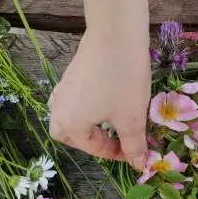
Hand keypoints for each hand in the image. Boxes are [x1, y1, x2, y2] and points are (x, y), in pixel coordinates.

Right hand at [49, 29, 150, 169]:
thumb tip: (138, 165)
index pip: (93, 149)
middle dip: (89, 143)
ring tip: (107, 124)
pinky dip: (86, 108)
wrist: (115, 33)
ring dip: (85, 125)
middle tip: (112, 142)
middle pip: (67, 135)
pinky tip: (104, 101)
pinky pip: (73, 100)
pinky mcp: (70, 74)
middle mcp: (59, 109)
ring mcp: (63, 89)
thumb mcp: (132, 118)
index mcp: (69, 125)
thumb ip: (133, 145)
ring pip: (68, 116)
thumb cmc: (123, 80)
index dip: (117, 154)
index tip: (137, 153)